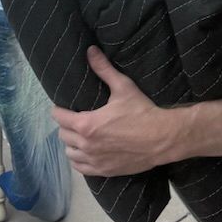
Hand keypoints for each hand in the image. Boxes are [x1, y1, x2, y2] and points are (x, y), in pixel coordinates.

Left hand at [54, 49, 184, 175]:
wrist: (162, 138)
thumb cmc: (142, 112)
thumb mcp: (123, 87)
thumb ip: (104, 69)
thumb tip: (90, 50)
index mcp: (86, 124)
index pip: (59, 117)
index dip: (59, 110)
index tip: (63, 107)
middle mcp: (86, 144)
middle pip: (62, 135)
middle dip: (66, 126)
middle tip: (75, 119)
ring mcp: (94, 160)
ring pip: (69, 153)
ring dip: (72, 144)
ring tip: (80, 136)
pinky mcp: (103, 171)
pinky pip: (80, 167)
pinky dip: (79, 160)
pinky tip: (85, 153)